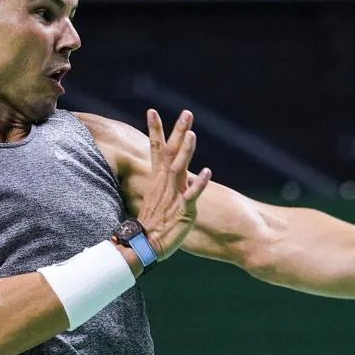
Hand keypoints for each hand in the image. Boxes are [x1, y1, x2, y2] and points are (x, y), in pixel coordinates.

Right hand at [137, 109, 210, 259]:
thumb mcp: (158, 196)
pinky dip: (199, 184)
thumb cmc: (154, 220)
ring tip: (192, 134)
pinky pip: (191, 195)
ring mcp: (174, 195)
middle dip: (178, 132)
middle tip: (187, 113)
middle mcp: (166, 183)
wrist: (147, 244)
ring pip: (179, 169)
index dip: (155, 130)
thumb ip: (164, 181)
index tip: (152, 110)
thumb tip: (169, 169)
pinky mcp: (183, 210)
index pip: (156, 149)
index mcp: (159, 178)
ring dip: (185, 152)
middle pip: (170, 152)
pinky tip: (208, 172)